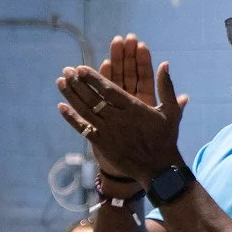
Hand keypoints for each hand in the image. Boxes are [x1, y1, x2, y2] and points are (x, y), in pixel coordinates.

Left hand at [55, 35, 186, 182]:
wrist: (158, 168)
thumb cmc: (165, 138)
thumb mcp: (171, 111)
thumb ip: (166, 86)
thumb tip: (165, 63)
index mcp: (133, 108)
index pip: (108, 89)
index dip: (93, 78)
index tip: (81, 68)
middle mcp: (118, 119)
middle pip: (92, 98)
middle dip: (78, 83)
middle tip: (66, 70)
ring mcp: (108, 132)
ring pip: (85, 111)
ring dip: (71, 96)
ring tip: (60, 82)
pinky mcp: (102, 144)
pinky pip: (83, 129)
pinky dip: (71, 118)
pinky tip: (61, 107)